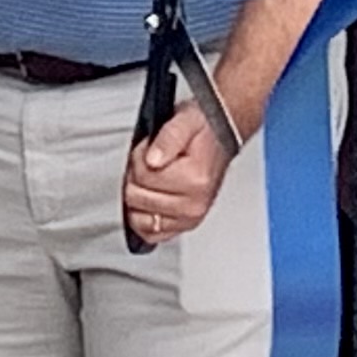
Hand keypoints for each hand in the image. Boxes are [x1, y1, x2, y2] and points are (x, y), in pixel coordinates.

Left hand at [123, 101, 232, 246]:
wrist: (219, 139)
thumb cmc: (202, 132)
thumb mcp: (185, 121)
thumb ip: (168, 138)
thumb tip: (153, 159)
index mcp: (195, 180)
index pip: (142, 175)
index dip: (139, 157)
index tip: (152, 149)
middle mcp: (194, 205)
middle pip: (137, 197)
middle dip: (137, 177)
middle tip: (153, 163)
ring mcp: (189, 219)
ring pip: (139, 218)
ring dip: (139, 199)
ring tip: (154, 181)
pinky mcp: (184, 226)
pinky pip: (151, 234)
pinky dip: (145, 220)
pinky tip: (150, 203)